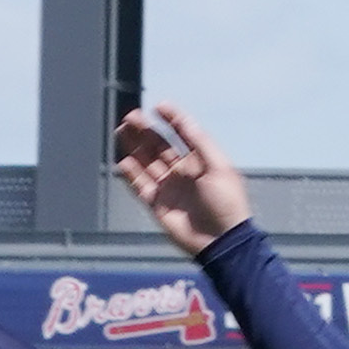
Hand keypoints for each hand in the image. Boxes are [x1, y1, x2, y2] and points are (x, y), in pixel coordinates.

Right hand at [115, 103, 255, 253]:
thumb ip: (199, 142)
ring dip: (134, 147)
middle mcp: (182, 172)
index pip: (183, 134)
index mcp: (200, 161)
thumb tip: (184, 120)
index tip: (159, 107)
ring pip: (147, 162)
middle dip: (145, 131)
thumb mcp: (219, 167)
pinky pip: (140, 186)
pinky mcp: (157, 204)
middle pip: (159, 146)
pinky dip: (131, 174)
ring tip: (122, 130)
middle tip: (131, 116)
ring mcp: (169, 187)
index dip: (172, 119)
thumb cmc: (226, 203)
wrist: (221, 241)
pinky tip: (123, 161)